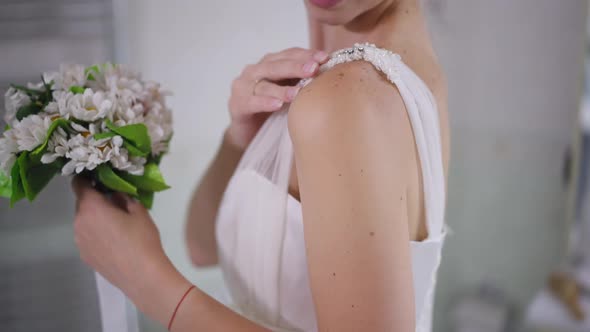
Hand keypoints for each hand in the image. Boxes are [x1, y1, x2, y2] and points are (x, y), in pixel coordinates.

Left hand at [72, 177, 176, 300]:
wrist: (142, 276)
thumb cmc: (142, 239)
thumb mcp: (139, 211)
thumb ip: (124, 197)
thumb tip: (115, 194)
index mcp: (91, 207)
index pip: (79, 184)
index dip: (87, 178)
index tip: (100, 177)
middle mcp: (79, 222)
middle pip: (82, 204)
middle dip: (96, 200)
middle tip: (116, 203)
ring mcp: (80, 241)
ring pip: (84, 221)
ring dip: (96, 218)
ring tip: (117, 226)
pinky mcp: (85, 256)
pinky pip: (87, 237)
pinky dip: (96, 234)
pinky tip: (114, 243)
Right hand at [226, 47, 328, 149]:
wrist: (248, 134)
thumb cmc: (273, 111)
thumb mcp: (289, 93)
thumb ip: (302, 82)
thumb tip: (332, 75)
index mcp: (270, 64)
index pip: (289, 54)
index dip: (306, 54)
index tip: (325, 57)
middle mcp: (255, 71)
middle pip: (276, 65)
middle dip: (296, 66)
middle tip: (313, 69)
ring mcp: (243, 87)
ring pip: (264, 84)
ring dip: (282, 88)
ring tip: (297, 92)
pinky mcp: (237, 105)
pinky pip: (252, 102)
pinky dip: (265, 102)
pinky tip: (277, 105)